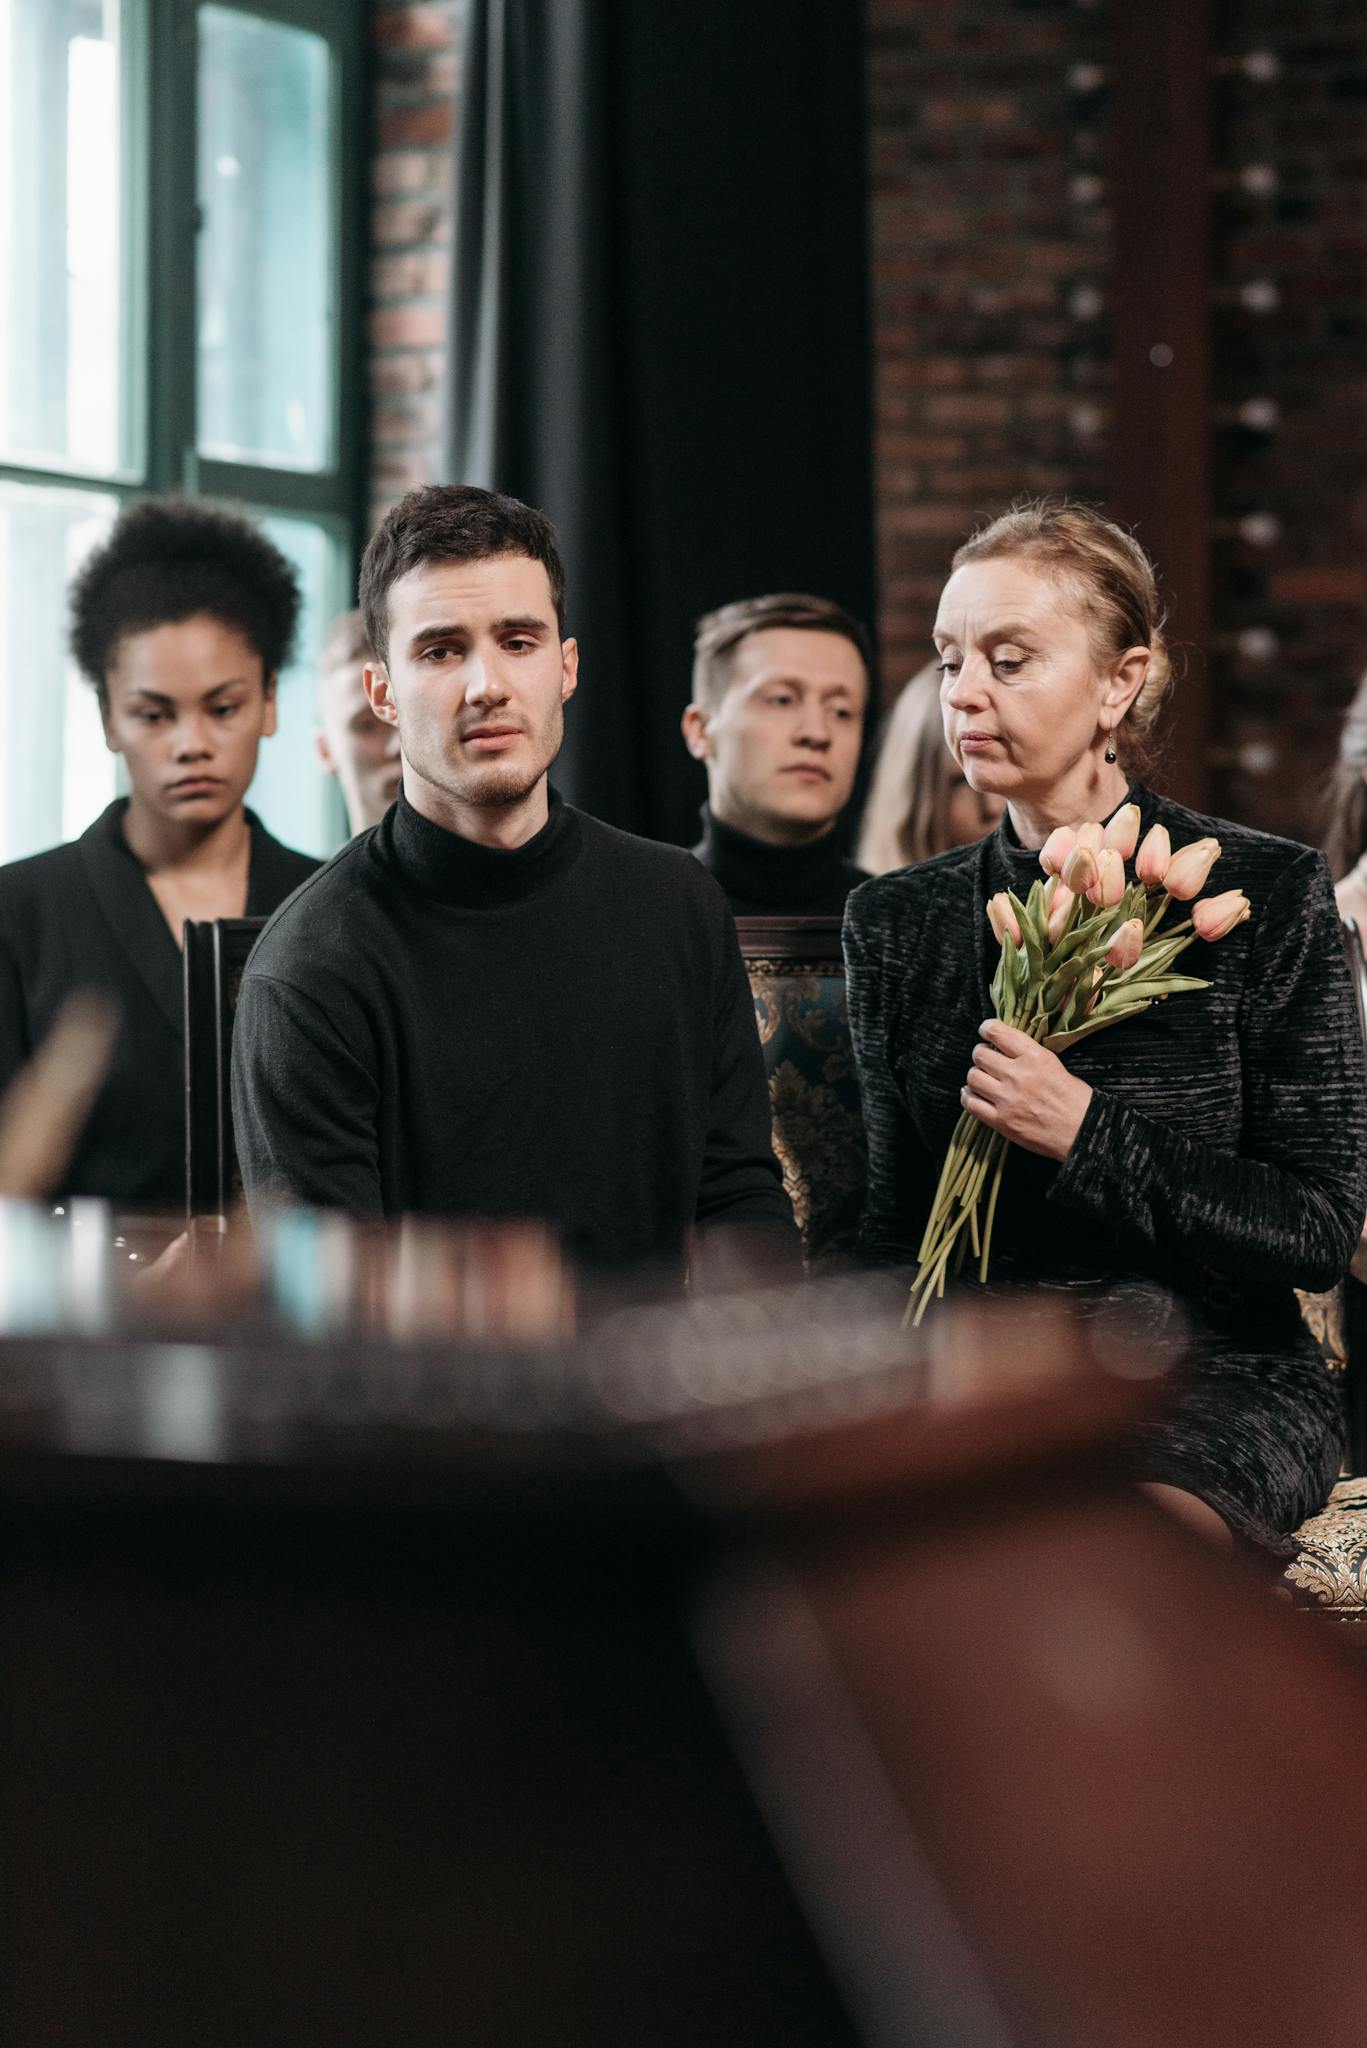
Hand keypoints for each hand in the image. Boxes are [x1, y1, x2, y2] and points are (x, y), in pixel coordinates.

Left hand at [962, 1020, 1092, 1161]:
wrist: (1083, 1131)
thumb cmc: (1074, 1097)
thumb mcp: (1054, 1064)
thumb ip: (1027, 1054)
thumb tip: (1001, 1046)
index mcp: (1034, 1056)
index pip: (997, 1032)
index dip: (987, 1029)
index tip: (986, 1032)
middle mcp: (1018, 1075)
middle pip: (979, 1055)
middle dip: (981, 1055)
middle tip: (987, 1060)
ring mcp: (1008, 1099)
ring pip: (972, 1078)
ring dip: (975, 1076)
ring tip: (983, 1079)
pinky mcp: (1001, 1121)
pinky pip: (971, 1104)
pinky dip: (968, 1097)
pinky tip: (974, 1095)